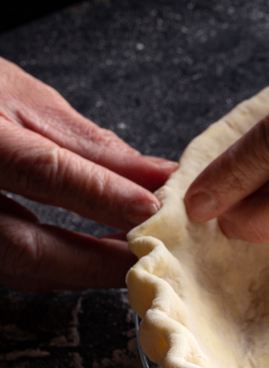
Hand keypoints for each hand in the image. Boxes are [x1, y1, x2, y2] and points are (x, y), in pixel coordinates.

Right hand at [0, 58, 176, 290]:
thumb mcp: (18, 97)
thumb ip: (88, 144)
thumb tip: (155, 174)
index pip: (43, 171)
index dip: (101, 194)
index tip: (152, 207)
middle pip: (28, 247)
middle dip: (100, 259)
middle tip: (153, 253)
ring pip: (21, 269)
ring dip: (83, 270)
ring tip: (132, 253)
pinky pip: (11, 268)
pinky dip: (58, 267)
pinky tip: (94, 254)